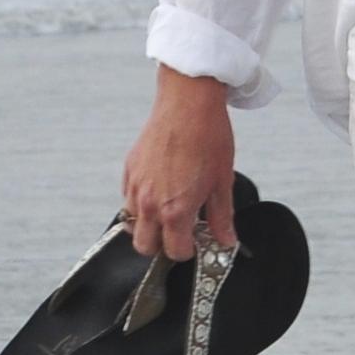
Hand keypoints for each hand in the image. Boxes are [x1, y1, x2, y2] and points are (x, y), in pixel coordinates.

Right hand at [122, 68, 237, 258]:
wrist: (188, 103)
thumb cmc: (208, 138)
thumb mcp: (222, 182)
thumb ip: (221, 217)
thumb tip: (226, 241)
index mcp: (175, 210)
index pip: (174, 251)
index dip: (188, 251)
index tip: (197, 241)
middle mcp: (150, 203)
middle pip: (145, 246)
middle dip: (162, 245)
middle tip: (181, 232)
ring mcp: (135, 186)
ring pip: (133, 224)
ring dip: (149, 225)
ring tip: (170, 210)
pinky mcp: (129, 170)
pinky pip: (127, 199)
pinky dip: (140, 204)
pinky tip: (160, 190)